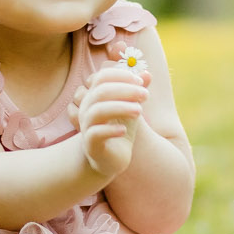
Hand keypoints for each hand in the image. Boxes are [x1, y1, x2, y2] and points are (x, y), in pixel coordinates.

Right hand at [71, 63, 149, 181]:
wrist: (111, 159)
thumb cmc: (119, 128)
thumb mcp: (131, 108)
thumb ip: (137, 91)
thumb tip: (147, 73)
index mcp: (94, 97)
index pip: (102, 77)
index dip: (121, 75)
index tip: (140, 82)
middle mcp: (87, 109)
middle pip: (100, 92)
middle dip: (125, 90)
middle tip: (146, 94)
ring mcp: (87, 127)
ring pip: (97, 111)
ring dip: (120, 107)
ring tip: (140, 111)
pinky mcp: (91, 145)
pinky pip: (96, 134)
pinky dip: (111, 129)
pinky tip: (125, 130)